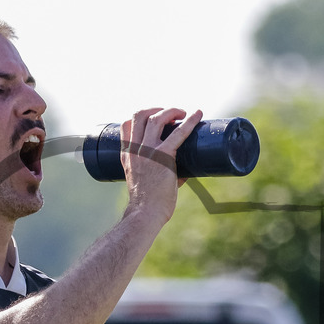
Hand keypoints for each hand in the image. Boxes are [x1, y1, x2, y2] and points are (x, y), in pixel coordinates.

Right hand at [120, 107, 203, 226]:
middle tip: (170, 115)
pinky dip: (190, 121)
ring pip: (156, 118)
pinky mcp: (163, 156)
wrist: (145, 214)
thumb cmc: (147, 204)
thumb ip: (164, 173)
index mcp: (127, 155)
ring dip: (171, 110)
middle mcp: (135, 150)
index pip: (126, 125)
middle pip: (140, 115)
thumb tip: (186, 171)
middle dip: (156, 109)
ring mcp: (148, 151)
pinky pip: (178, 132)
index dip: (140, 117)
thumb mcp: (145, 182)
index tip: (153, 120)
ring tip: (183, 113)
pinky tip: (197, 114)